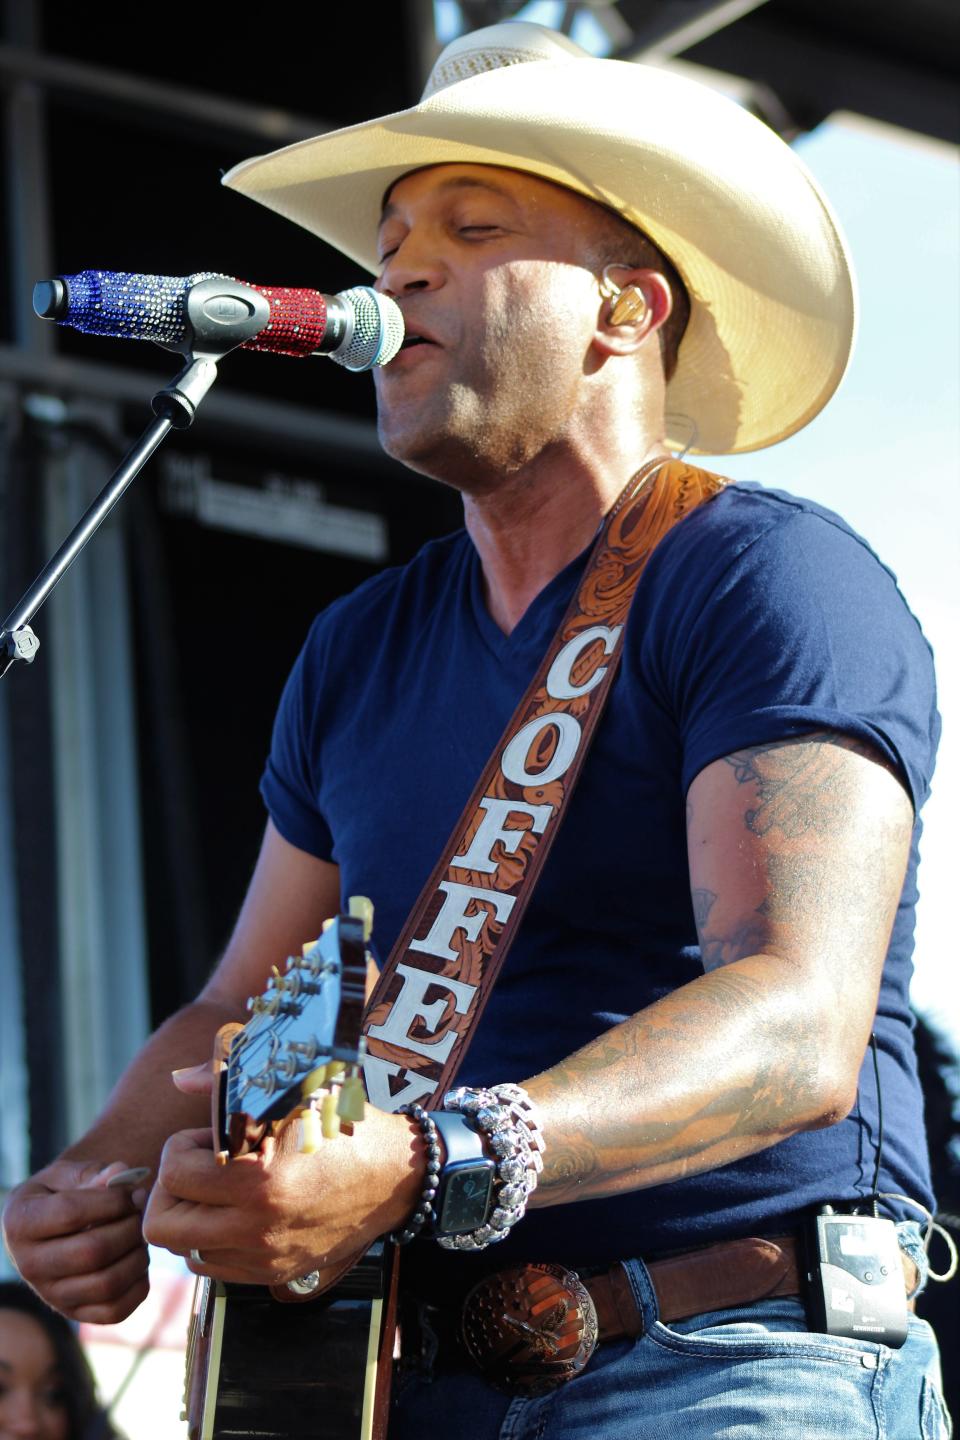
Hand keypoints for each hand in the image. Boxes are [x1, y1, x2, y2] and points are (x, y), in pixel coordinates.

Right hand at [2, 1159, 150, 1322]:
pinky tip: (137, 1260)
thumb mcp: (66, 1175)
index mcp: (21, 1223)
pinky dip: (138, 1286)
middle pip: (93, 1252)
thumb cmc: (59, 1195)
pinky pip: (114, 1311)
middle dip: (129, 1227)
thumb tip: (120, 1173)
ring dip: (137, 1256)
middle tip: (140, 1212)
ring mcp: (50, 1295)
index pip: (72, 1213)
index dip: (113, 1201)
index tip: (133, 1192)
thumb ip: (92, 1173)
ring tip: (140, 1236)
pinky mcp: (73, 1313)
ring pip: (106, 1284)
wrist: (44, 1231)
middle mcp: (29, 1265)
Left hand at [143, 1105, 424, 1285]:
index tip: (209, 1137)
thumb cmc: (343, 1127)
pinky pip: (215, 1269)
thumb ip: (227, 1084)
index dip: (181, 1147)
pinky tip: (238, 1212)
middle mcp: (257, 1226)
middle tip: (199, 1168)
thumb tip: (178, 1079)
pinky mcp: (275, 1274)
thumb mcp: (292, 1093)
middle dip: (171, 1191)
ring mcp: (265, 1256)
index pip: (172, 1174)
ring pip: (184, 1252)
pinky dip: (214, 1241)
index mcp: (257, 1178)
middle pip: (161, 1226)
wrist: (397, 1177)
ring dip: (191, 1218)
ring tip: (220, 1191)